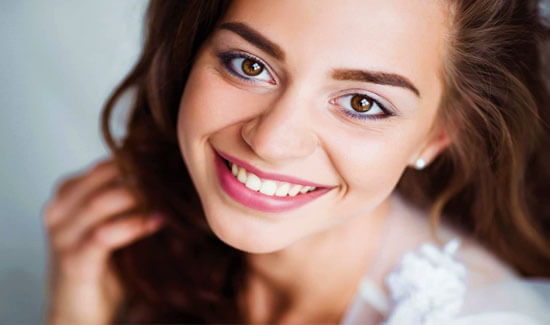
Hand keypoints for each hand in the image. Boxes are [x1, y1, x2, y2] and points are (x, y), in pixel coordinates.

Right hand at [43, 160, 163, 324]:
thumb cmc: (103, 264)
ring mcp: (61, 235)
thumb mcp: (113, 222)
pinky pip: (105, 235)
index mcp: (67, 195)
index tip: (170, 164)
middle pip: (103, 177)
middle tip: (174, 177)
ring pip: (102, 201)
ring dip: (140, 197)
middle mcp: (59, 210)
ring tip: (169, 197)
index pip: (105, 165)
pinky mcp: (72, 261)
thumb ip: (126, 198)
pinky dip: (134, 225)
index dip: (139, 162)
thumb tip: (166, 174)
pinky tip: (158, 221)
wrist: (79, 311)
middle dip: (141, 176)